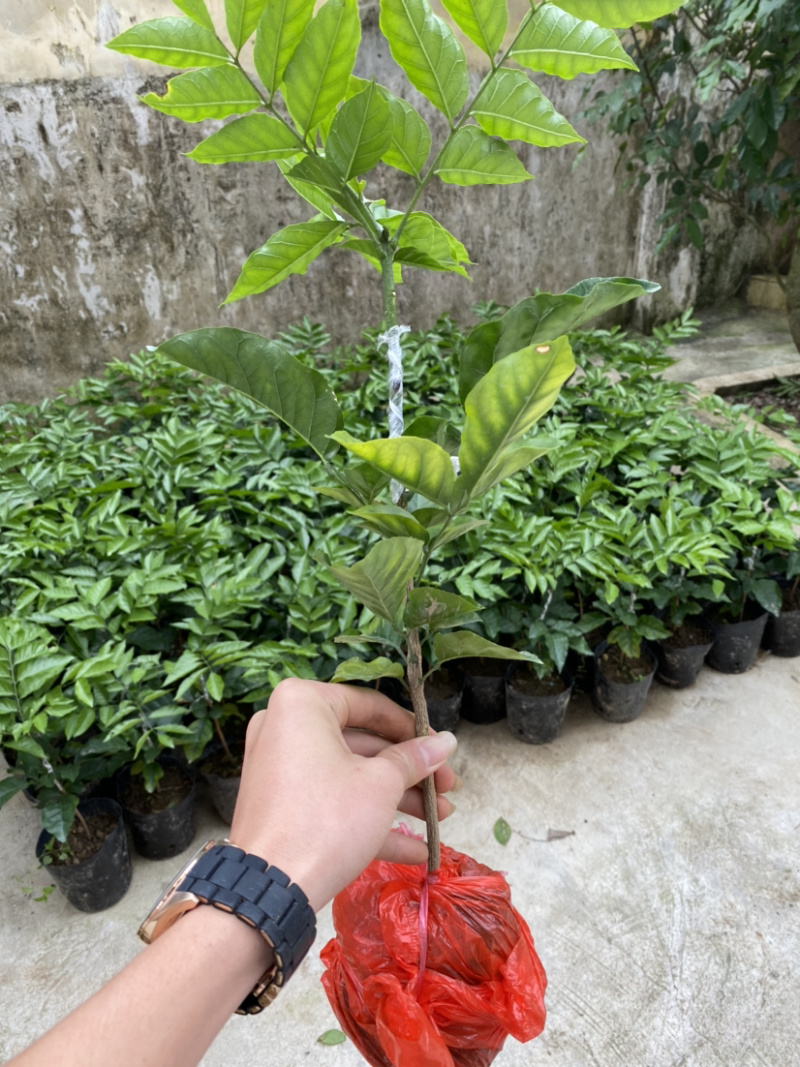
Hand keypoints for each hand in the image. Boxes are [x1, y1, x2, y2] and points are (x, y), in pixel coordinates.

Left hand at [229, 678, 457, 911]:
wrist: (271, 889)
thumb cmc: (328, 819)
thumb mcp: (381, 784)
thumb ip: (414, 759)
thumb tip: (447, 741)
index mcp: (303, 704)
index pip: (369, 705)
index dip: (411, 728)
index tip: (439, 748)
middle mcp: (284, 728)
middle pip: (361, 744)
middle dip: (409, 771)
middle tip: (445, 787)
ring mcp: (279, 768)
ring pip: (349, 776)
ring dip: (397, 798)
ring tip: (440, 818)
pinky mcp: (281, 805)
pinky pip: (329, 801)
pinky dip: (367, 819)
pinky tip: (415, 849)